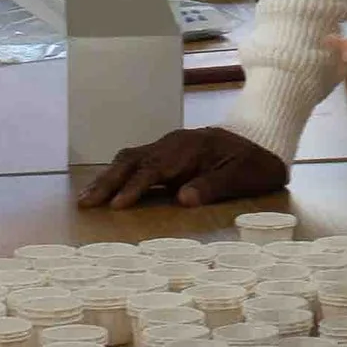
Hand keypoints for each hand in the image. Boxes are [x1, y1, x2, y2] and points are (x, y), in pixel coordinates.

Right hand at [78, 125, 286, 211]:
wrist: (261, 141)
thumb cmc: (253, 164)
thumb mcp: (243, 177)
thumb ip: (214, 186)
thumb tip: (183, 198)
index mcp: (190, 148)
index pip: (155, 168)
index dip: (135, 187)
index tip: (117, 205)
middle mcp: (173, 144)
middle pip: (133, 160)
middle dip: (107, 181)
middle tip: (86, 203)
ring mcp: (167, 146)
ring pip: (129, 158)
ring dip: (106, 177)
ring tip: (85, 200)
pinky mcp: (165, 153)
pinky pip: (135, 161)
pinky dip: (116, 174)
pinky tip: (104, 189)